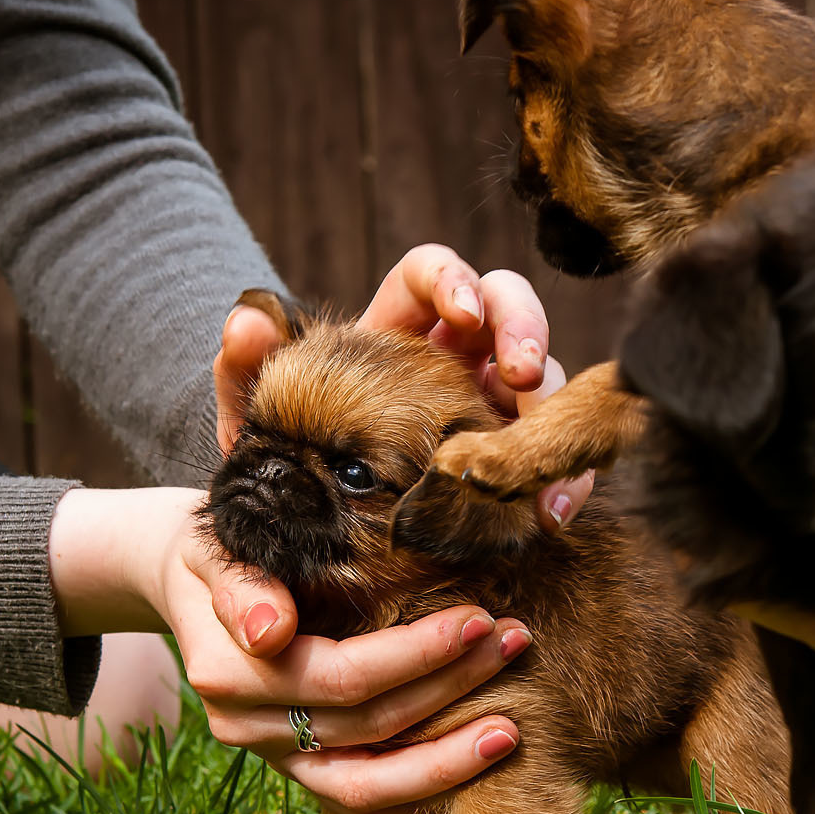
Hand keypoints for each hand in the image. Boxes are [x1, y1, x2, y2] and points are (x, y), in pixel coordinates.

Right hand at [48, 487, 537, 813]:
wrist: (196, 584)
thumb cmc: (222, 547)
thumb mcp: (216, 548)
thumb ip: (241, 584)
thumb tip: (269, 631)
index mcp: (229, 673)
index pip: (341, 676)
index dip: (415, 656)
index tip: (479, 618)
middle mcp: (249, 728)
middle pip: (367, 730)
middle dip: (451, 691)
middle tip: (516, 644)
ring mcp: (278, 760)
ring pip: (368, 791)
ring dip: (447, 763)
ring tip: (511, 729)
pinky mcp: (304, 775)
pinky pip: (366, 812)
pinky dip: (423, 795)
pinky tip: (478, 766)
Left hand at [211, 244, 594, 525]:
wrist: (302, 540)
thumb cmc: (290, 464)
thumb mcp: (259, 422)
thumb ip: (246, 373)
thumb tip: (245, 322)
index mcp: (398, 328)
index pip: (432, 273)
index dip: (454, 281)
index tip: (462, 314)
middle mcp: (456, 356)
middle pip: (510, 307)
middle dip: (526, 330)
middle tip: (522, 376)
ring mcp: (495, 406)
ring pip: (549, 379)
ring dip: (556, 409)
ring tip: (541, 452)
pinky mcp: (519, 459)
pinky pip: (558, 454)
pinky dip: (569, 477)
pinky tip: (553, 509)